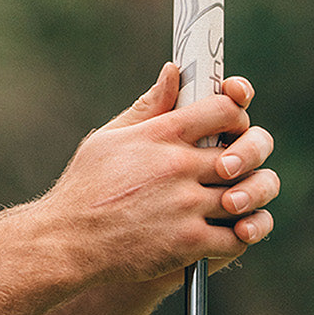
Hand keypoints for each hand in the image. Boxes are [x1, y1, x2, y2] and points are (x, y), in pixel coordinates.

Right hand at [46, 63, 278, 282]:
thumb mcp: (108, 139)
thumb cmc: (84, 188)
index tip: (232, 128)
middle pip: (244, 153)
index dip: (237, 117)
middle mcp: (177, 166)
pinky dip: (240, 234)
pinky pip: (237, 236)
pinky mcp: (188, 243)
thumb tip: (174, 71)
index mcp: (160, 134)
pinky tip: (230, 231)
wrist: (66, 243)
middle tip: (236, 170)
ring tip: (234, 202)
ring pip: (246, 196)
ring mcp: (185, 205)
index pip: (225, 110)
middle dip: (247, 160)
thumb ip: (149, 106)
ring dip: (246, 200)